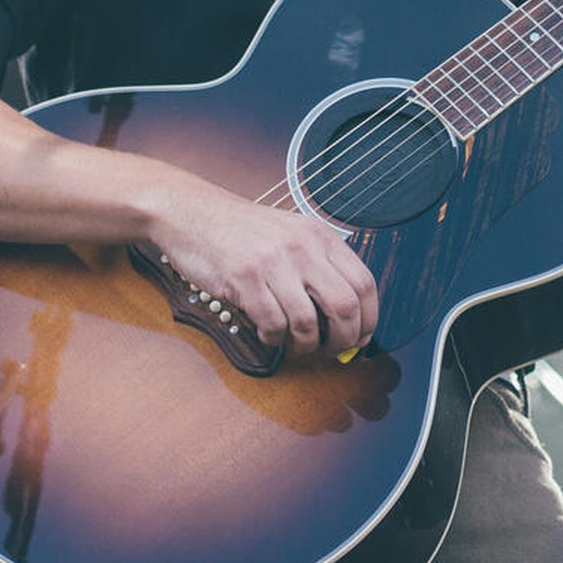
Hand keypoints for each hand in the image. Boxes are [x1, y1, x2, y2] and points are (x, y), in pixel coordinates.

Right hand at [144, 173, 377, 359]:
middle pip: (345, 307)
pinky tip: (267, 332)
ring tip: (294, 343)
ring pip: (308, 323)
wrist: (193, 212)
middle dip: (343, 340)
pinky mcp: (244, 278)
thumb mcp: (290, 234)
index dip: (369, 319)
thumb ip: (319, 267)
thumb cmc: (241, 230)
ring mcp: (274, 261)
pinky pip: (272, 324)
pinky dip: (273, 339)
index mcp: (319, 235)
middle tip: (331, 350)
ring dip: (305, 345)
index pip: (364, 283)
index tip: (361, 338)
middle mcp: (302, 245)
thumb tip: (347, 318)